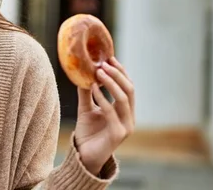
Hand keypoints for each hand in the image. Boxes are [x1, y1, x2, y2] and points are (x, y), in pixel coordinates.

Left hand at [74, 57, 134, 175]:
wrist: (83, 155)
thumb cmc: (87, 132)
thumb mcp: (86, 107)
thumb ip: (87, 92)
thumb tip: (83, 72)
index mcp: (125, 110)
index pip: (128, 87)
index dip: (121, 71)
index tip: (109, 58)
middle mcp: (129, 117)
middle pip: (129, 90)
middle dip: (118, 74)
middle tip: (104, 63)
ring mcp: (126, 126)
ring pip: (123, 98)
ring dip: (111, 82)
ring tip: (98, 71)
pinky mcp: (118, 134)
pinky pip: (111, 111)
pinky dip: (102, 97)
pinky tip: (92, 87)